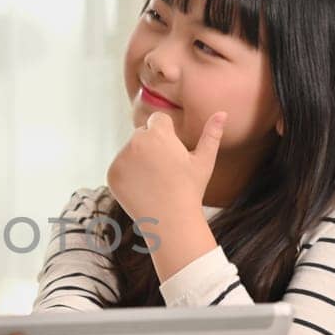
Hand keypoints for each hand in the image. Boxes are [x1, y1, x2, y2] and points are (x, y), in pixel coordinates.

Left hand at [106, 110, 224, 226]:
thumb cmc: (191, 190)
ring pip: (130, 150)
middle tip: (164, 170)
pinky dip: (128, 174)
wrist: (171, 221)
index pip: (158, 119)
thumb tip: (222, 112)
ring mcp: (121, 158)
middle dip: (151, 145)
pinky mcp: (112, 173)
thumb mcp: (205, 161)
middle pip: (142, 133)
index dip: (167, 135)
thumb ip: (212, 134)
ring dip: (138, 159)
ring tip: (155, 180)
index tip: (172, 153)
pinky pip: (120, 166)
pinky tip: (143, 188)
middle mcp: (136, 141)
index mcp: (159, 133)